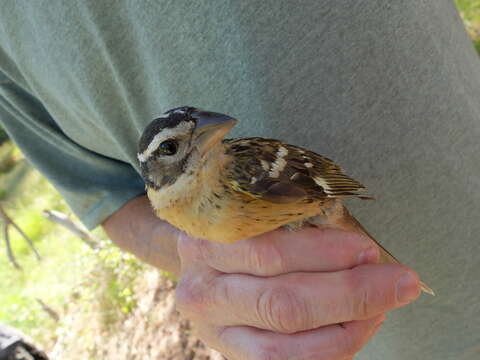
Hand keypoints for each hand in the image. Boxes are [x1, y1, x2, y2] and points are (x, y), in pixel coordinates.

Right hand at [176, 228, 420, 359]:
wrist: (204, 270)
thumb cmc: (241, 234)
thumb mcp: (255, 218)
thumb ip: (296, 228)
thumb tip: (365, 252)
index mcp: (206, 244)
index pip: (269, 252)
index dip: (324, 254)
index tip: (369, 250)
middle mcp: (203, 291)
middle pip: (282, 303)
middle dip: (350, 294)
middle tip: (399, 282)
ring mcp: (215, 332)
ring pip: (286, 345)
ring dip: (347, 328)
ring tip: (380, 307)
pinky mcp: (232, 357)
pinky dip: (331, 350)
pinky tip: (357, 328)